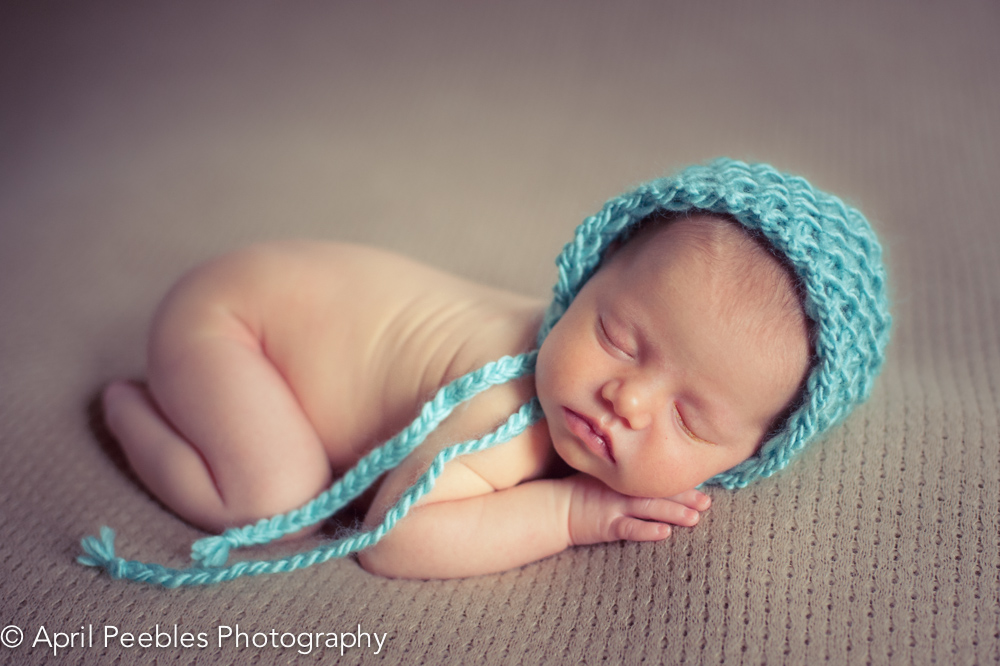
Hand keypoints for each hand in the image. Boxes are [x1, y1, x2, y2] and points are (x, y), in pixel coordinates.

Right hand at [566, 474, 711, 545]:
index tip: (700, 484)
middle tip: (707, 502)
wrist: (554, 507)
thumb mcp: (603, 476)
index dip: (678, 482)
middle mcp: (622, 490)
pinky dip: (647, 530)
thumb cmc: (580, 492)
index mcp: (623, 477)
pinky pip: (629, 528)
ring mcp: (614, 507)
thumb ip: (624, 472)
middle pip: (658, 492)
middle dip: (684, 497)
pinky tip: (664, 532)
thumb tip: (651, 469)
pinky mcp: (606, 526)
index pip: (655, 478)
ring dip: (673, 513)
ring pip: (649, 509)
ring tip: (695, 518)